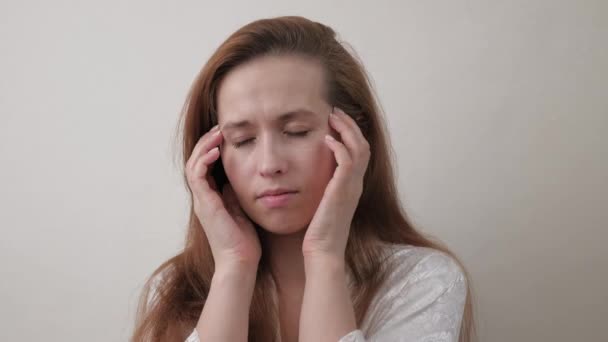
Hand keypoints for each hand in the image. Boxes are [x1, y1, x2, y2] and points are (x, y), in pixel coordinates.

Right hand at [186, 125, 260, 270]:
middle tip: (220, 128)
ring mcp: (201, 200)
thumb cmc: (244, 241)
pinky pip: (197, 175)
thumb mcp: (242, 209)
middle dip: (206, 142)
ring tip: (217, 133)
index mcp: (211, 198)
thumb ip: (236, 194)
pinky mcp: (204, 204)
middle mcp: (203, 198)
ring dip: (204, 146)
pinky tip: (217, 149)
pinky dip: (204, 160)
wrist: (240, 262)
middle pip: (196, 161)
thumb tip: (240, 177)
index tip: (226, 135)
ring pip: (193, 164)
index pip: (205, 166)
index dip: (212, 148)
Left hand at [302, 107, 370, 259]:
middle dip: (350, 125)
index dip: (349, 133)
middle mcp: (355, 184)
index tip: (334, 120)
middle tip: (334, 111)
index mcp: (351, 186)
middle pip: (363, 144)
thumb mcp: (320, 203)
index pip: (358, 151)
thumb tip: (306, 174)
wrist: (322, 252)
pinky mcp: (342, 191)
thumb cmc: (317, 232)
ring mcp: (351, 187)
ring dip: (346, 129)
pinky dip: (339, 146)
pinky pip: (348, 161)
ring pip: (359, 148)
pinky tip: (326, 138)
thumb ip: (319, 187)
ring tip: (332, 117)